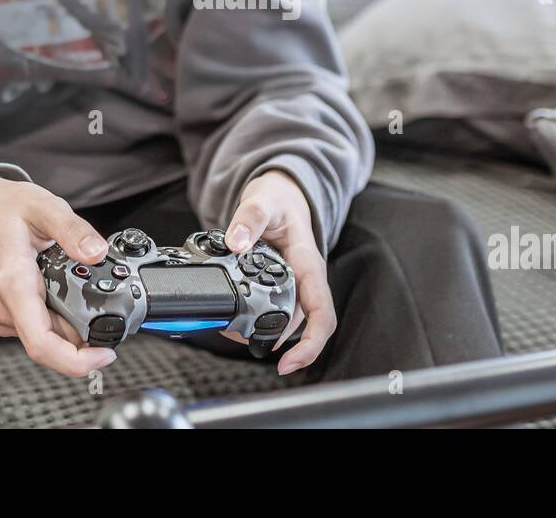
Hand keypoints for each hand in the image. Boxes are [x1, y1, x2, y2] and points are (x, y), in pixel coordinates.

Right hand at [0, 173, 116, 377]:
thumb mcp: (43, 206)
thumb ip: (73, 230)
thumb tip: (97, 253)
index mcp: (12, 283)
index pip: (42, 344)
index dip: (77, 360)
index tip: (105, 353)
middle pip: (52, 341)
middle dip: (82, 330)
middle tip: (99, 299)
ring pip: (43, 335)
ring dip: (67, 321)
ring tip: (72, 286)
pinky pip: (32, 328)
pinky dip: (52, 317)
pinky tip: (54, 291)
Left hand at [222, 169, 334, 375]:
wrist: (280, 193)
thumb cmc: (278, 198)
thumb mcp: (262, 200)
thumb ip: (249, 218)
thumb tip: (237, 241)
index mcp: (308, 263)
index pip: (321, 312)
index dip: (310, 343)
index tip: (290, 362)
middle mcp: (305, 279)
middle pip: (302, 324)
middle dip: (278, 343)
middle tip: (245, 343)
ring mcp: (295, 284)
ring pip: (287, 320)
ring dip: (265, 332)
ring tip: (235, 332)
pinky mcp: (281, 285)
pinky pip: (275, 309)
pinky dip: (256, 318)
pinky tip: (236, 318)